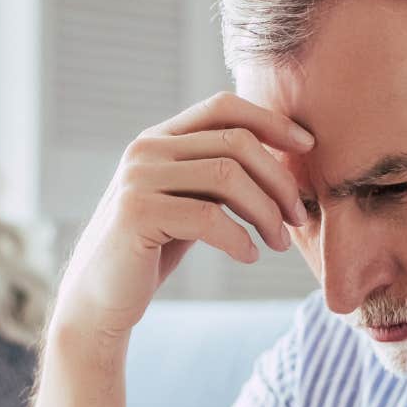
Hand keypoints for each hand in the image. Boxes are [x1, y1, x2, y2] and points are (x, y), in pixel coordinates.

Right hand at [52, 92, 312, 342]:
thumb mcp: (186, 203)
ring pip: (227, 177)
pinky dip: (239, 238)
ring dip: (266, 212)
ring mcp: (138, 179)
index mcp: (157, 139)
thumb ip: (216, 175)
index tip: (307, 146)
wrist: (99, 300)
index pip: (222, 107)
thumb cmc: (150, 253)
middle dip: (278, 179)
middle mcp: (145, 150)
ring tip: (278, 242)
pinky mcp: (137, 214)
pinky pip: (208, 217)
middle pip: (235, 142)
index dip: (271, 121)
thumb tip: (281, 156)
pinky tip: (248, 256)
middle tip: (298, 217)